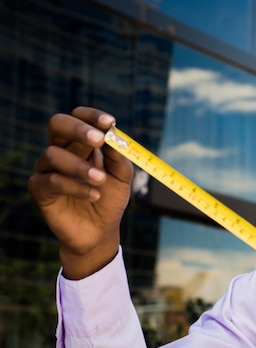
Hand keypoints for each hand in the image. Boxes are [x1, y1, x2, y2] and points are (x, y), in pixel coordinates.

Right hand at [28, 107, 133, 279]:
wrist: (100, 231)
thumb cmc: (110, 199)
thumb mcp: (122, 178)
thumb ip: (119, 157)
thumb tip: (114, 138)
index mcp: (82, 143)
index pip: (79, 118)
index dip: (91, 116)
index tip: (110, 122)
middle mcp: (62, 151)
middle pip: (58, 125)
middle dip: (79, 129)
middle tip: (99, 139)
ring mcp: (48, 169)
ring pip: (53, 154)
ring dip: (80, 166)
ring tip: (101, 180)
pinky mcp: (40, 190)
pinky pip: (51, 181)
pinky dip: (75, 187)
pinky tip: (93, 195)